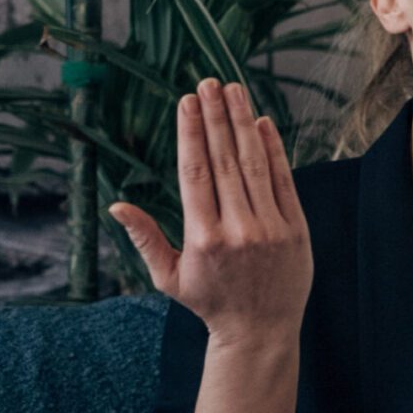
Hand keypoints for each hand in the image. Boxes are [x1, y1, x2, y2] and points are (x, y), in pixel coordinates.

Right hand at [108, 80, 313, 347]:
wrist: (260, 330)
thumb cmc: (209, 301)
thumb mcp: (169, 276)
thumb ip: (146, 238)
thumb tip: (116, 206)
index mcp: (203, 237)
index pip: (194, 172)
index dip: (191, 133)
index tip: (186, 102)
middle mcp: (238, 228)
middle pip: (224, 160)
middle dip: (216, 117)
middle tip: (208, 82)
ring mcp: (270, 227)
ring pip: (255, 164)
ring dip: (243, 123)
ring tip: (234, 90)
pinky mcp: (296, 229)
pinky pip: (284, 181)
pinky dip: (274, 150)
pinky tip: (262, 122)